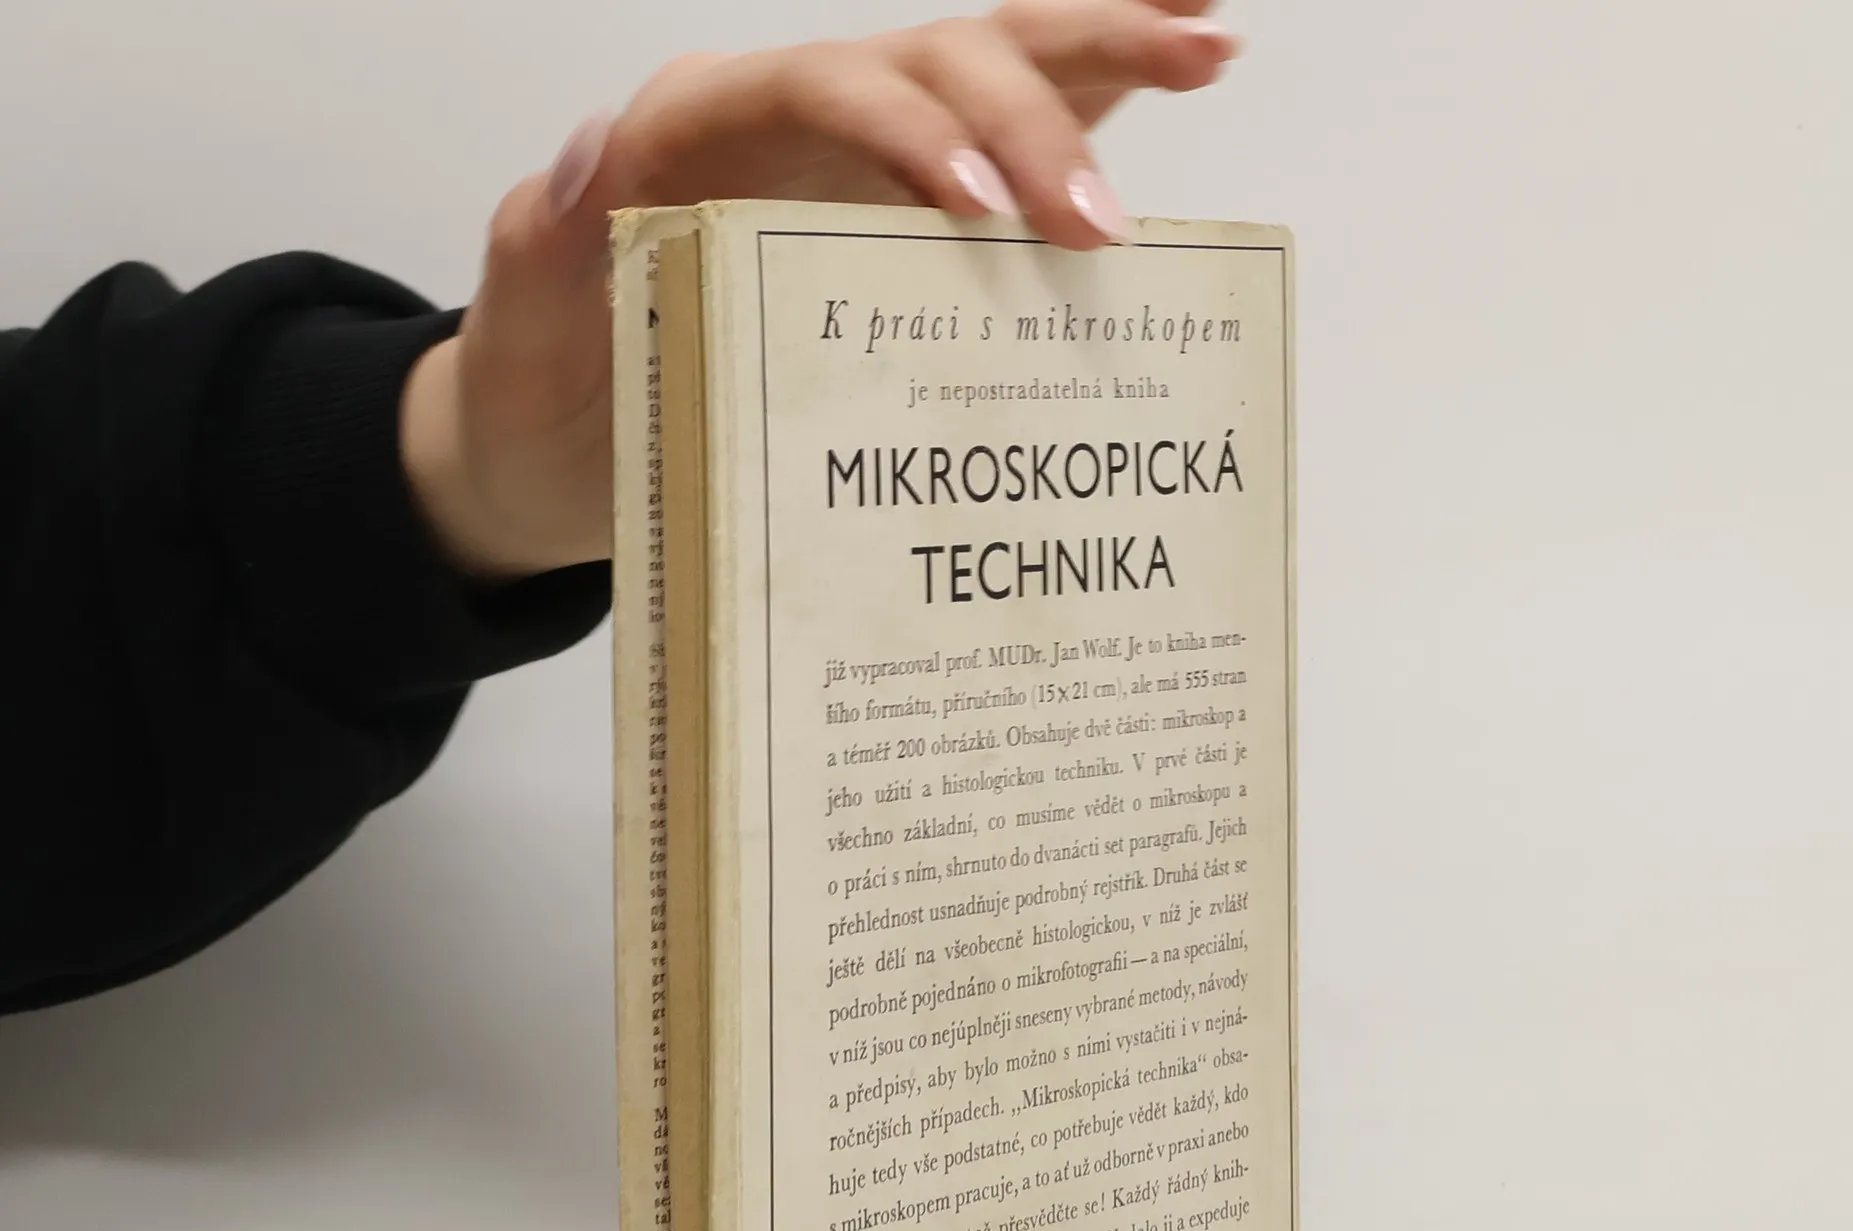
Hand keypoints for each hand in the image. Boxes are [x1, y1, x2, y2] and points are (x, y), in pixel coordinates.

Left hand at [401, 2, 1238, 578]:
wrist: (555, 443)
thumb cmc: (546, 389)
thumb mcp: (524, 322)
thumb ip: (549, 237)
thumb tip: (597, 158)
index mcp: (706, 130)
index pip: (829, 87)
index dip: (910, 132)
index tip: (979, 212)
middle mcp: (792, 119)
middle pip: (934, 61)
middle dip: (1030, 122)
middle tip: (1101, 227)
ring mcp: (854, 157)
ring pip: (989, 67)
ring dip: (1099, 55)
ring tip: (1207, 43)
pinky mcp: (895, 202)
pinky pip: (1001, 134)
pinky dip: (1089, 98)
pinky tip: (1174, 68)